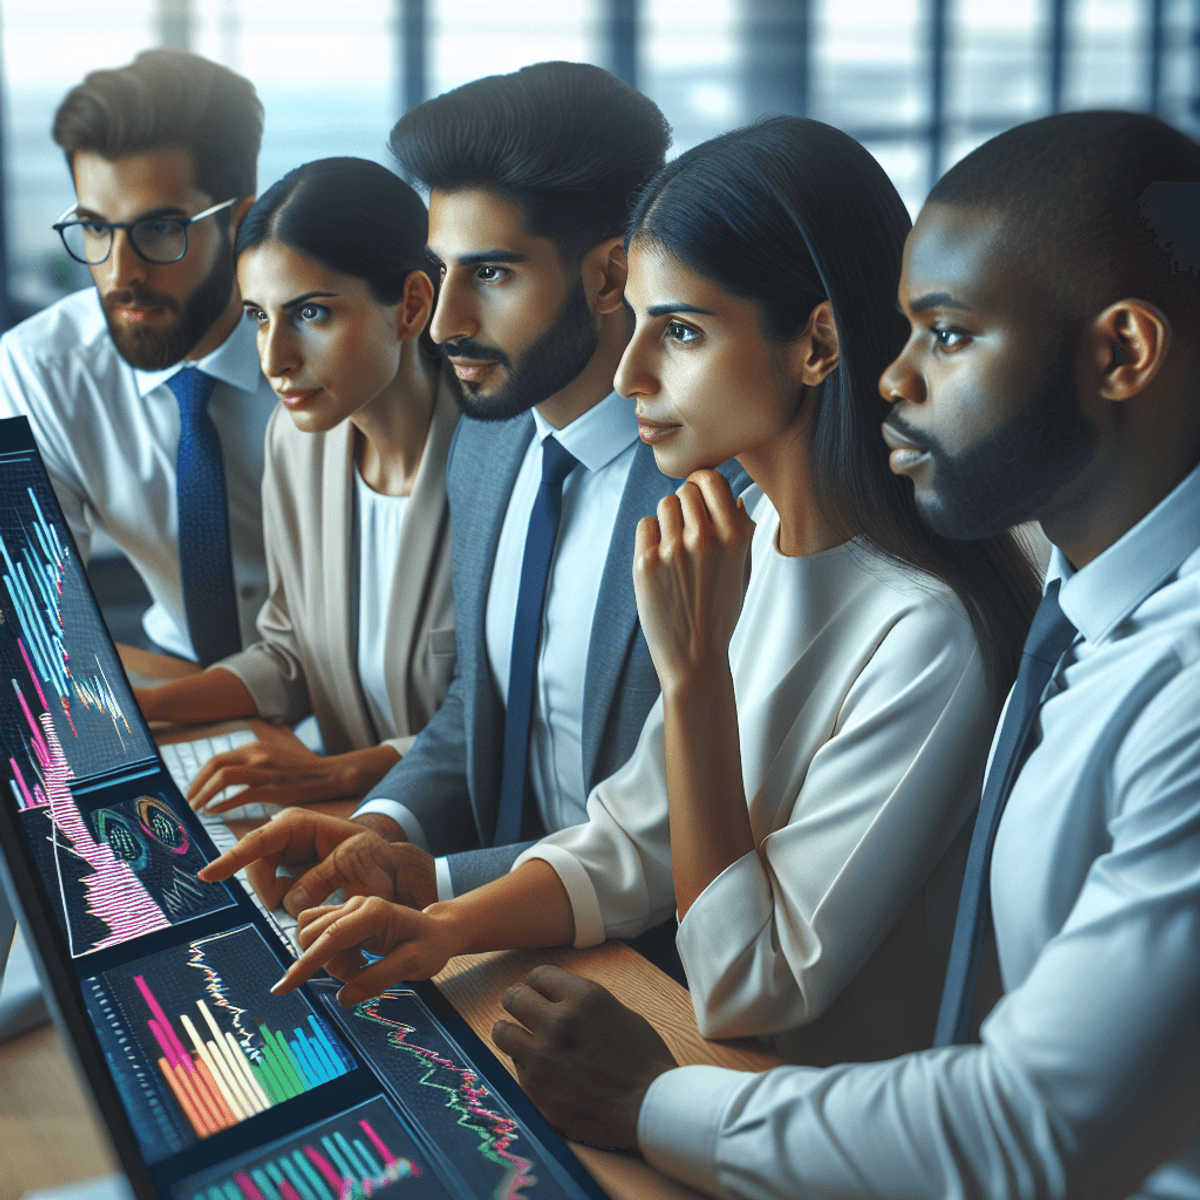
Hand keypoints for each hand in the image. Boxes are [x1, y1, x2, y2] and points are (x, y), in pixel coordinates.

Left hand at [185, 740, 397, 812]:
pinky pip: (240, 796)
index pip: (217, 758)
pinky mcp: (272, 788)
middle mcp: (256, 755)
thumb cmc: (301, 770)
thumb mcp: (272, 758)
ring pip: (223, 778)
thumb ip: (250, 762)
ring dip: (204, 794)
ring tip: (197, 808)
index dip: (199, 776)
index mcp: (255, 747)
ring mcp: (264, 770)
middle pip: (215, 765)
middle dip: (196, 784)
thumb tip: (226, 777)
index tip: (192, 790)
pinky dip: (222, 804)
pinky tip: (214, 812)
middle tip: (188, 801)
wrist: (329, 774)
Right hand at [197, 808, 433, 915]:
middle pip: (255, 867)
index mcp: (299, 824)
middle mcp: (284, 835)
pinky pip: (273, 892)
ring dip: (280, 900)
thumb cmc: (375, 860)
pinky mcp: (285, 873)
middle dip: (268, 891)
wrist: (388, 867)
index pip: (258, 841)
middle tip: (290, 907)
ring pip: (263, 884)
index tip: (208, 876)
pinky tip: (308, 902)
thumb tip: (287, 901)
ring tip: (313, 901)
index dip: (232, 859)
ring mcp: (283, 853)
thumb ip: (323, 880)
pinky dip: (284, 903)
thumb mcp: (356, 865)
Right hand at [271, 894, 459, 1003]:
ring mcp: (348, 908)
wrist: (437, 932)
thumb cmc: (430, 946)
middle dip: (329, 965)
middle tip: (363, 972)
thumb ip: (377, 980)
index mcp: (374, 912)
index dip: (305, 964)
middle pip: (313, 936)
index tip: (283, 987)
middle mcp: (356, 904)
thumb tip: (343, 998)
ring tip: (363, 965)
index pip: (330, 937)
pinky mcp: (343, 918)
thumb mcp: (413, 966)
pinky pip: (320, 939)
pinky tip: (357, 959)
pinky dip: (332, 957)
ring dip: (331, 962)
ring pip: (313, 939)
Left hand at [491, 966, 676, 1149]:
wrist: (649, 1106)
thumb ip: (583, 1003)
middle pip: (514, 997)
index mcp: (583, 997)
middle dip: (518, 1003)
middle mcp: (559, 1020)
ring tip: (519, 1039)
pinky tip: (542, 1071)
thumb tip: (557, 999)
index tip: (534, 991)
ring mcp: (544, 1054)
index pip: (539, 974)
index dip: (535, 983)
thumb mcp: (617, 1012)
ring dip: (511, 1033)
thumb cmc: (642, 1060)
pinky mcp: (536, 1086)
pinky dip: (525, 1066)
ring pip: (502, 1031)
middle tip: (523, 1013)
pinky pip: (515, 1067)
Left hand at [633, 470, 754, 692]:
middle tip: (686, 530)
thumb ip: (742, 532)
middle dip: (686, 504)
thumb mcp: (743, 572)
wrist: (694, 655)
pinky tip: (660, 561)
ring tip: (674, 548)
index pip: (711, 479)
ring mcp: (672, 550)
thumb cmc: (720, 614)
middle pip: (685, 490)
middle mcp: (704, 538)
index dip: (702, 484)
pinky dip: (650, 537)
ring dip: (668, 519)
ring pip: (664, 505)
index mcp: (734, 536)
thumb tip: (735, 499)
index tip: (699, 496)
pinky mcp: (645, 562)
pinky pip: (645, 526)